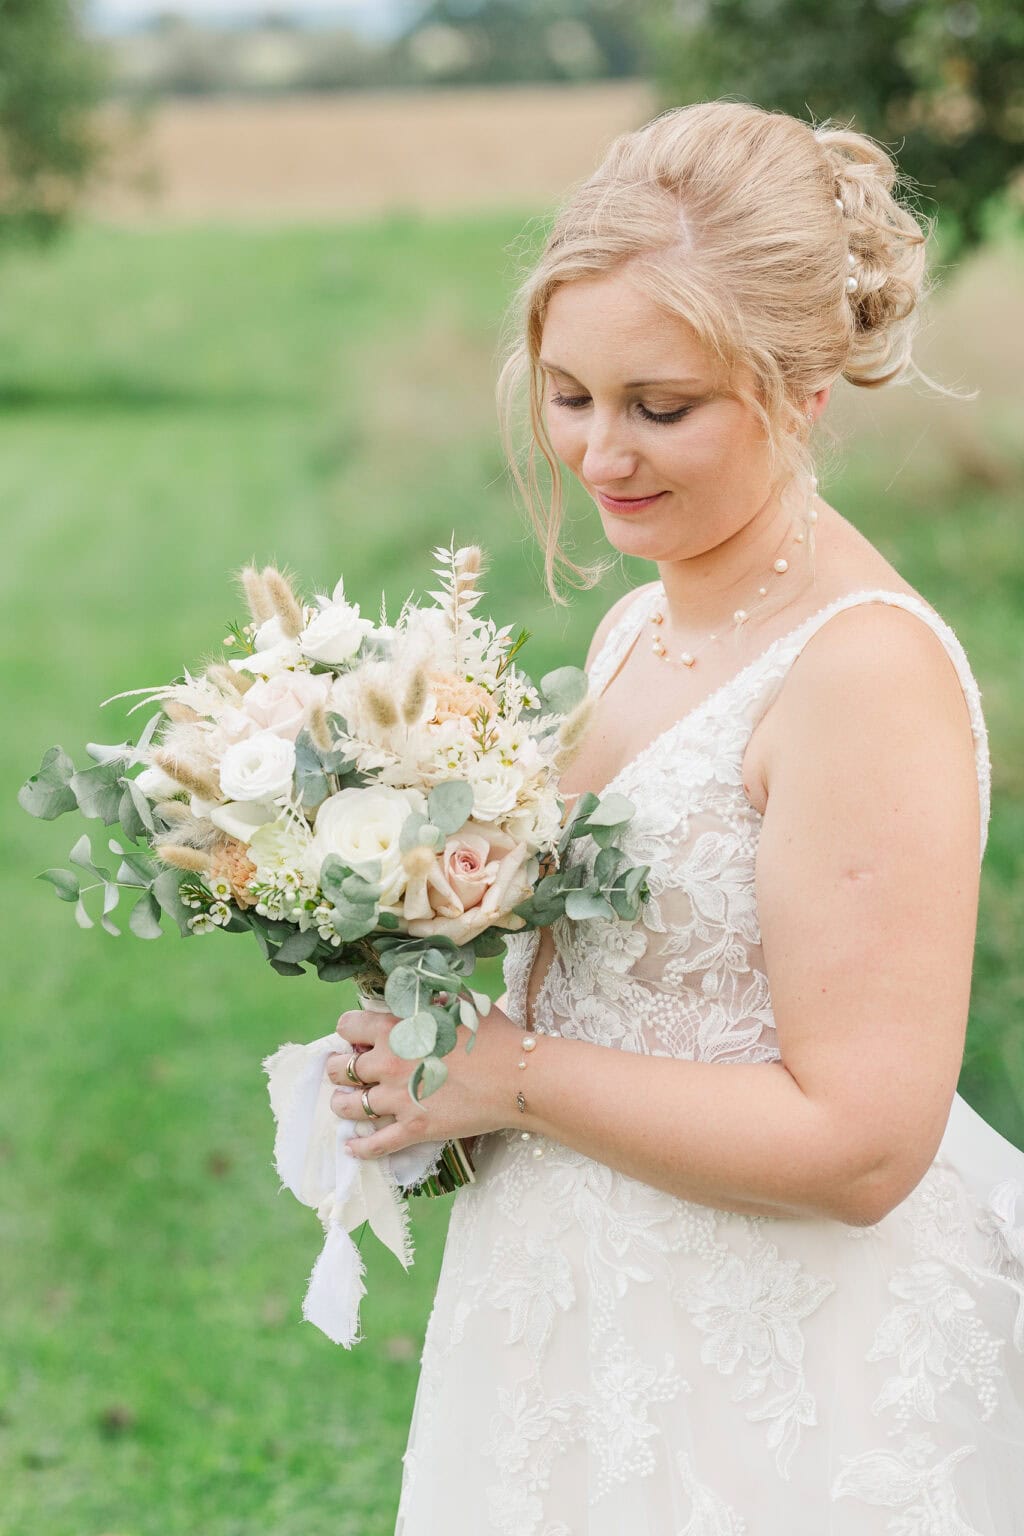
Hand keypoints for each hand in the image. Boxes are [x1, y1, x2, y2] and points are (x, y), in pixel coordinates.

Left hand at [324, 1002, 520, 1160]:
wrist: (517, 1076)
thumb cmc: (493, 1035)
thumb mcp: (458, 1001)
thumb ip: (430, 996)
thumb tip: (419, 993)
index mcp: (395, 1028)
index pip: (347, 1026)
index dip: (349, 1031)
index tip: (357, 1038)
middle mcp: (388, 1063)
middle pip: (339, 1068)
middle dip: (338, 1069)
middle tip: (345, 1072)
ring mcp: (398, 1099)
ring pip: (348, 1107)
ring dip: (342, 1105)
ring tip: (344, 1103)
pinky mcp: (414, 1129)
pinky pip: (375, 1144)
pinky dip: (360, 1147)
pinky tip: (351, 1146)